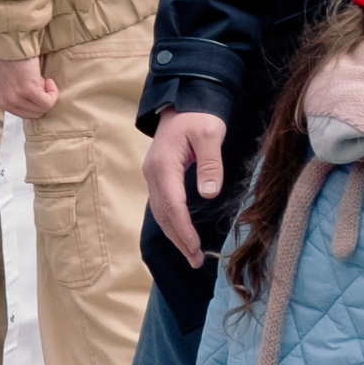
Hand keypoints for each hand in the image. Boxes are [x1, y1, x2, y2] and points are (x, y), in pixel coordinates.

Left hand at [0, 56, 59, 118]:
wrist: (11, 43)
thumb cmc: (10, 57)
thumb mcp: (7, 82)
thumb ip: (15, 95)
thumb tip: (34, 101)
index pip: (23, 114)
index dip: (34, 102)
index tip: (37, 89)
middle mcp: (5, 102)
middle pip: (34, 114)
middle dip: (41, 100)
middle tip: (41, 84)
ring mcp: (16, 97)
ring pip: (42, 109)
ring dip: (47, 95)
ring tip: (43, 80)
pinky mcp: (28, 90)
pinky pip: (48, 101)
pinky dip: (53, 92)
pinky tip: (48, 80)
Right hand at [145, 108, 228, 263]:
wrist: (184, 102)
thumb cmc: (198, 116)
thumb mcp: (210, 134)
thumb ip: (209, 164)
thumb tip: (208, 193)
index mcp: (163, 165)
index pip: (172, 204)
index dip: (183, 228)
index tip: (195, 246)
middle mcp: (153, 174)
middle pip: (163, 214)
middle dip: (178, 239)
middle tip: (195, 261)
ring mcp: (154, 176)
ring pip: (161, 212)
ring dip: (175, 235)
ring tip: (191, 256)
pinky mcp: (159, 177)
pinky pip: (163, 206)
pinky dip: (172, 223)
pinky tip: (183, 236)